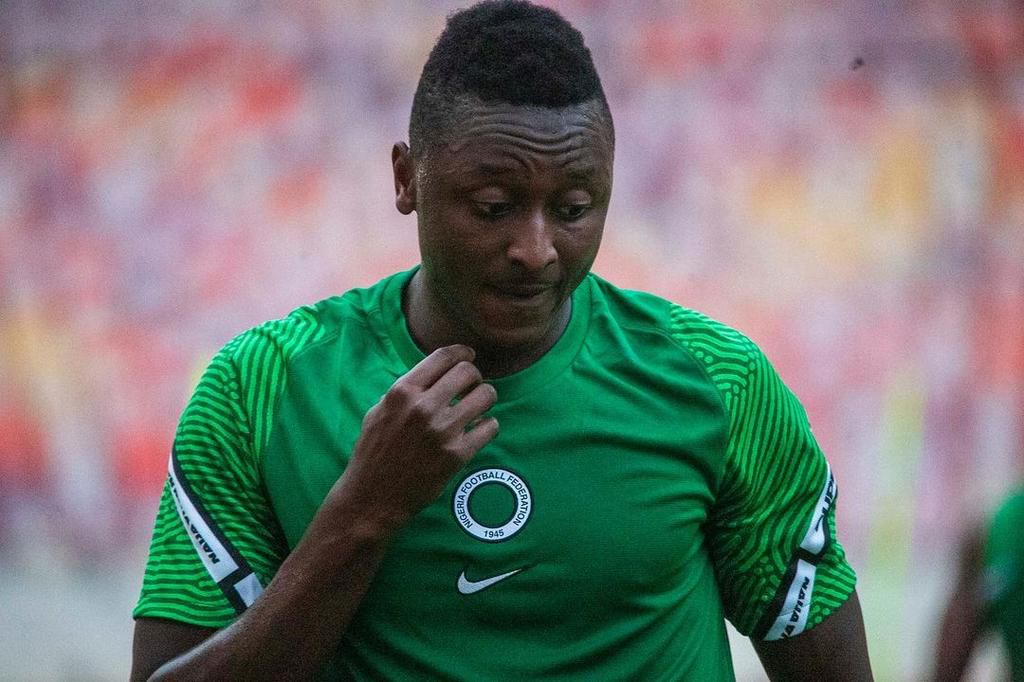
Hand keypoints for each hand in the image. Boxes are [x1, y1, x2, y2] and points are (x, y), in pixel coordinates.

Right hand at [329, 345, 498, 531]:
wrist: (372, 497)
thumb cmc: (373, 452)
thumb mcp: (379, 411)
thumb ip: (406, 391)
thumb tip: (434, 373)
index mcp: (402, 391)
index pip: (443, 357)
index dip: (462, 353)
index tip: (468, 357)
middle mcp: (423, 407)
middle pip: (468, 372)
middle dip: (474, 377)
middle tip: (471, 387)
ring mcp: (442, 431)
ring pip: (486, 396)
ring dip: (485, 399)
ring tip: (477, 408)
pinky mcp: (457, 454)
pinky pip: (490, 427)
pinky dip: (488, 426)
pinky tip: (478, 431)